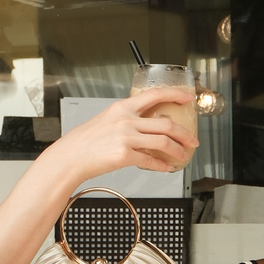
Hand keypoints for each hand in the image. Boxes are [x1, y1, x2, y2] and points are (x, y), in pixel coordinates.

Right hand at [48, 89, 198, 186]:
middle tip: (192, 140)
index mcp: (122, 108)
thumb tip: (146, 123)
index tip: (187, 98)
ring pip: (163, 142)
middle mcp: (126, 120)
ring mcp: (126, 138)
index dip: (175, 95)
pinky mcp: (124, 156)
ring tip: (183, 155)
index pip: (155, 95)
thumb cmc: (85, 141)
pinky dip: (162, 165)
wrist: (70, 157)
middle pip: (166, 123)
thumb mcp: (106, 120)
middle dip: (184, 133)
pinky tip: (166, 167)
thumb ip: (126, 118)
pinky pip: (151, 161)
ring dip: (178, 150)